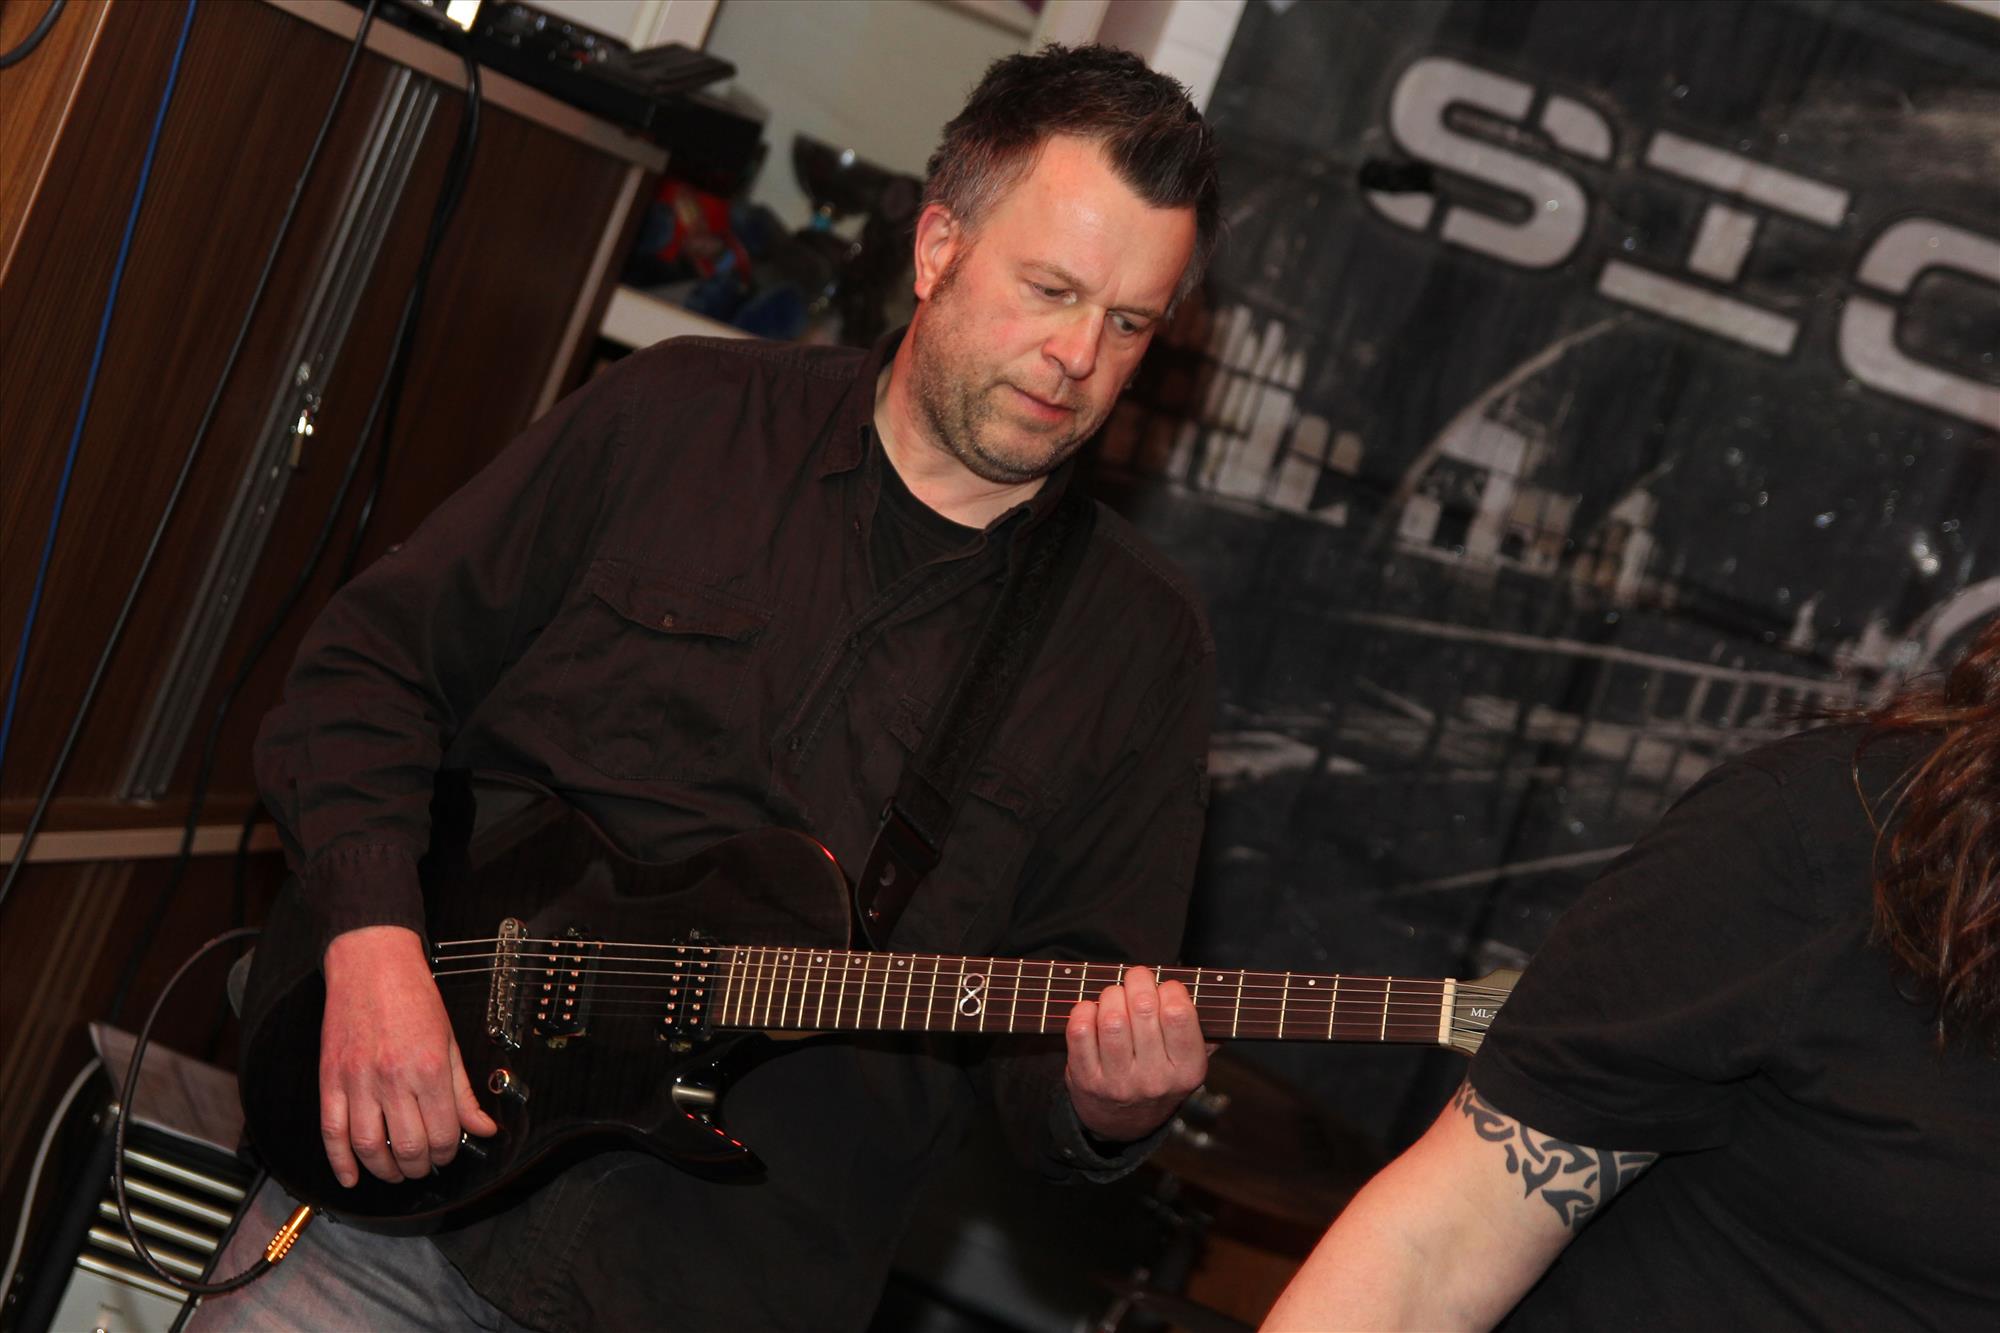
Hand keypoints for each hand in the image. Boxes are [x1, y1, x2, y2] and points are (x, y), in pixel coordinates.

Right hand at [319, 925, 497, 1187]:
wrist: (372, 964)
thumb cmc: (414, 998)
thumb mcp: (450, 1042)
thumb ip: (464, 1091)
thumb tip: (483, 1128)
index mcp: (429, 1069)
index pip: (443, 1132)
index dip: (448, 1152)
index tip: (448, 1152)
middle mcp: (393, 1079)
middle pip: (408, 1147)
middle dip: (420, 1166)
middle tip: (424, 1166)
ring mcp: (357, 1081)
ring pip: (369, 1146)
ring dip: (385, 1170)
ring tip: (396, 1172)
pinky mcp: (330, 1080)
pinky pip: (331, 1131)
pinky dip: (339, 1161)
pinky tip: (351, 1176)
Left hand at [1063, 965, 1209, 1143]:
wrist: (1124, 1122)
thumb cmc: (1159, 1075)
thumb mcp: (1189, 1062)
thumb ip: (1202, 1030)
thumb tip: (1209, 996)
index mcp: (1187, 1071)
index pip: (1179, 1015)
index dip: (1170, 989)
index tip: (1166, 987)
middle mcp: (1154, 1080)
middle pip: (1142, 1009)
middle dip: (1138, 981)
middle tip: (1137, 978)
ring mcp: (1118, 1082)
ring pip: (1111, 1019)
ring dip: (1111, 995)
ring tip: (1115, 996)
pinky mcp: (1086, 1080)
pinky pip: (1080, 1032)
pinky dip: (1083, 1011)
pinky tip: (1092, 1010)